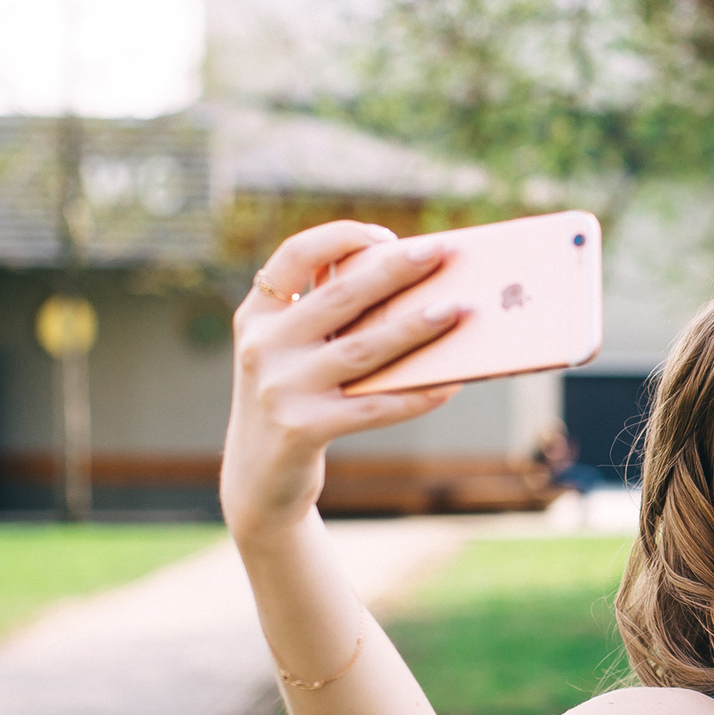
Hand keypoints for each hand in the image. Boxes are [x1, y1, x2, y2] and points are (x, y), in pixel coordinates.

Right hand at [222, 221, 465, 537]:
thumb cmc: (293, 400)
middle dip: (395, 271)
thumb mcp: (290, 353)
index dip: (341, 237)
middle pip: (340, 297)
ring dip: (414, 327)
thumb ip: (327, 319)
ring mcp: (280, 388)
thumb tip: (409, 290)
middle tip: (439, 252)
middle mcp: (263, 345)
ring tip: (456, 309)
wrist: (257, 478)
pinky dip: (415, 394)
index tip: (386, 236)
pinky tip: (449, 383)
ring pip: (362, 349)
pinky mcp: (303, 429)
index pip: (294, 255)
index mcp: (257, 314)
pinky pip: (373, 406)